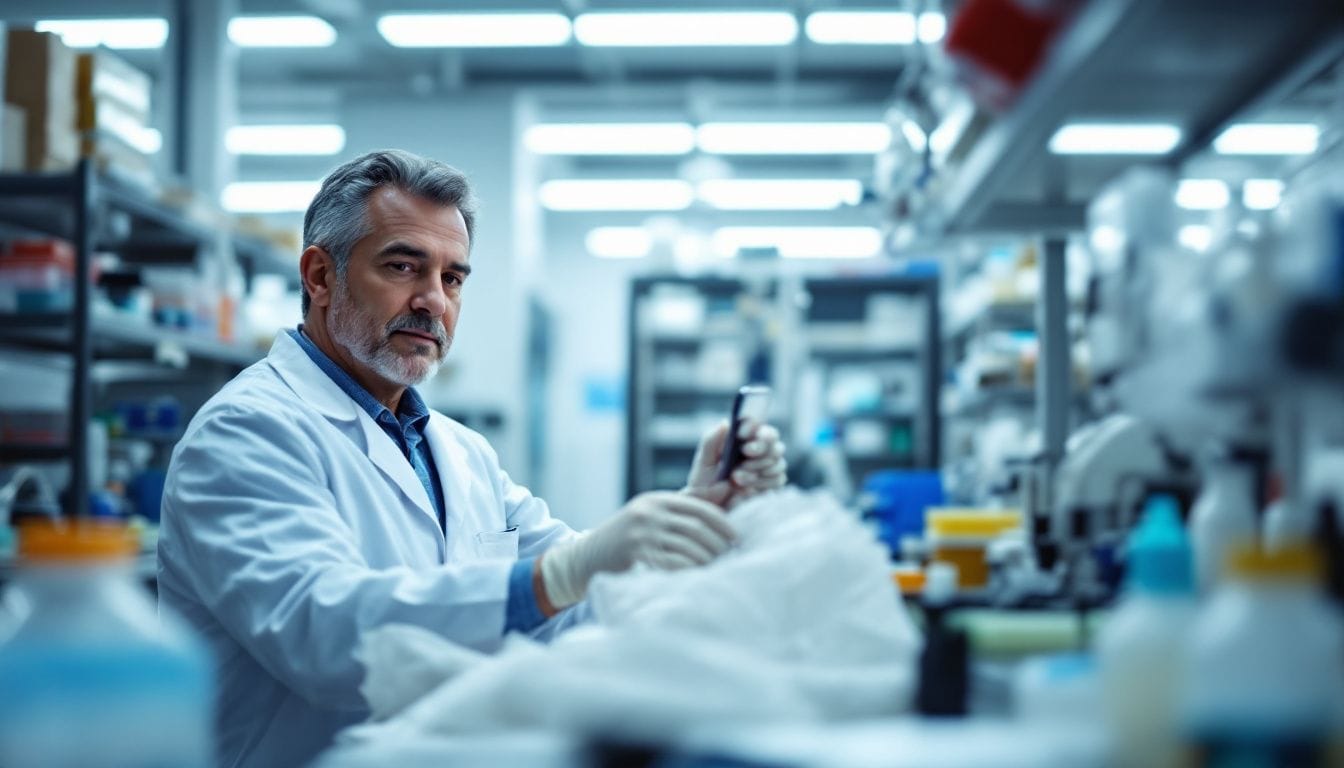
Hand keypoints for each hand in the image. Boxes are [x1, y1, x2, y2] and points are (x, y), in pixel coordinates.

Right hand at [538, 491, 734, 609]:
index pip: (700, 507)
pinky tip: (698, 579)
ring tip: (717, 570)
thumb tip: (727, 487)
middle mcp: (649, 513)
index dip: (723, 523)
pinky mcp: (636, 555)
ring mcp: (641, 534)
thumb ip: (686, 504)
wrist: (586, 558)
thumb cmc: (627, 538)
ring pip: (688, 548)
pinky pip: (673, 565)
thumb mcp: (652, 515)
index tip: (737, 539)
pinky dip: (690, 572)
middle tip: (730, 559)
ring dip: (707, 562)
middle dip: (717, 546)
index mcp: (656, 500)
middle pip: (697, 529)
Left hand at [684, 419, 787, 507]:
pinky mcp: (771, 484)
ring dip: (758, 469)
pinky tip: (747, 488)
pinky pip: (779, 478)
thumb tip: (726, 423)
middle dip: (759, 450)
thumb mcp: (703, 461)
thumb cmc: (704, 484)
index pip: (760, 428)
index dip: (756, 428)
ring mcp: (767, 468)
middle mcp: (758, 453)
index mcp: (743, 442)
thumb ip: (711, 441)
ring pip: (779, 462)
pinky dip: (763, 482)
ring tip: (737, 478)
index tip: (742, 435)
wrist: (709, 509)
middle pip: (775, 444)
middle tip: (744, 457)